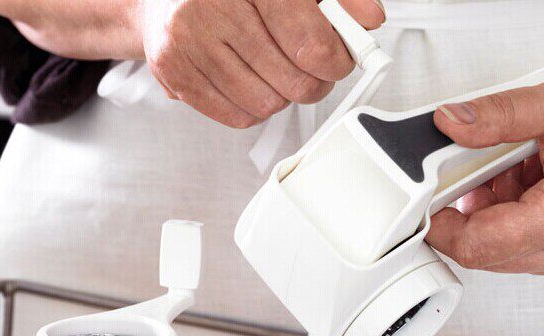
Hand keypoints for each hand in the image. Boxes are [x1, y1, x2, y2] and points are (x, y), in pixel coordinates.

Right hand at [138, 0, 383, 127]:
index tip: (338, 59)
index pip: (311, 43)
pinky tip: (246, 79)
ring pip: (268, 104)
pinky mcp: (174, 72)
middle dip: (312, 82)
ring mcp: (189, 41)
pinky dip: (252, 107)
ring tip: (270, 69)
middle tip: (308, 68)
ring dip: (280, 94)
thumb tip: (370, 19)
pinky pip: (239, 117)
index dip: (336, 60)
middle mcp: (213, 5)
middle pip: (295, 82)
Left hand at [426, 53, 543, 278]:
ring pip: (519, 257)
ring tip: (529, 174)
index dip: (445, 229)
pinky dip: (533, 228)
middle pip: (496, 255)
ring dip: (506, 222)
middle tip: (484, 176)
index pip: (481, 246)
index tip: (430, 213)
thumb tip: (451, 124)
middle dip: (477, 218)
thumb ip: (499, 116)